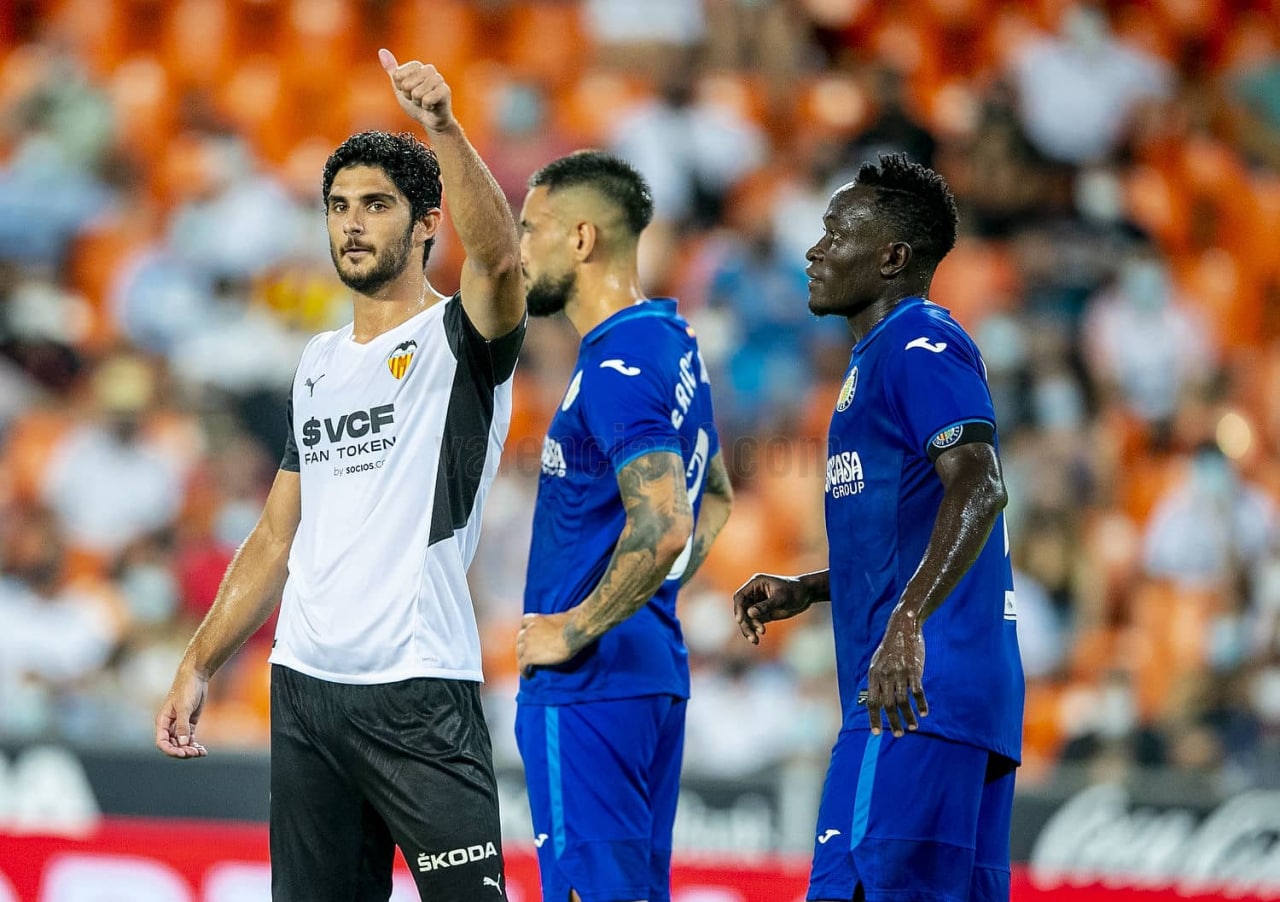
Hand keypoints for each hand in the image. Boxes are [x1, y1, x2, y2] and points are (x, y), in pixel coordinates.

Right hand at [155, 670, 209, 758]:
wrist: (196, 677)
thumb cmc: (186, 689)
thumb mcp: (184, 707)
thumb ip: (182, 726)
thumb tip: (183, 743)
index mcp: (162, 721)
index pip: (161, 742)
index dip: (170, 750)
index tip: (182, 754)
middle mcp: (169, 725)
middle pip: (172, 745)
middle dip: (182, 751)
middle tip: (194, 753)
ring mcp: (179, 725)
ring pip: (181, 743)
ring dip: (190, 750)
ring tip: (201, 753)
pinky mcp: (189, 723)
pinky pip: (190, 738)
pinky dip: (195, 745)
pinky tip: (203, 751)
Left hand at [379, 49, 454, 132]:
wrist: (430, 120)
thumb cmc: (416, 102)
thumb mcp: (400, 86)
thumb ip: (392, 70)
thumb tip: (382, 51)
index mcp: (417, 66)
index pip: (397, 75)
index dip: (400, 88)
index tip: (408, 92)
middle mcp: (429, 69)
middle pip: (406, 84)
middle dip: (409, 96)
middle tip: (417, 99)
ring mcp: (438, 79)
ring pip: (416, 93)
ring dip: (418, 102)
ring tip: (425, 103)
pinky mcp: (445, 91)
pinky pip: (427, 100)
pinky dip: (426, 107)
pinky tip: (432, 106)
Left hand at [516, 612, 576, 675]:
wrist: (572, 634)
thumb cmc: (573, 623)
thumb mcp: (567, 614)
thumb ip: (563, 615)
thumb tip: (573, 614)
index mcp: (536, 619)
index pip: (524, 623)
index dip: (525, 630)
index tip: (528, 635)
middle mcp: (528, 630)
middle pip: (520, 639)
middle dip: (523, 646)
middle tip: (528, 653)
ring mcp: (527, 643)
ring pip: (519, 653)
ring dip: (522, 659)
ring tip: (527, 667)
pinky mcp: (529, 657)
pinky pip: (522, 666)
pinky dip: (524, 671)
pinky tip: (528, 676)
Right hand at [732, 573, 812, 644]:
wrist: (806, 595)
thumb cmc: (795, 591)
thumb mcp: (781, 598)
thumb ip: (766, 605)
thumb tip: (750, 614)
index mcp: (756, 584)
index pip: (740, 596)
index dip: (738, 609)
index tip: (740, 620)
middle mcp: (754, 593)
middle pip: (741, 610)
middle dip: (745, 623)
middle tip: (752, 635)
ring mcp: (757, 604)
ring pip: (746, 618)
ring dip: (749, 629)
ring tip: (755, 640)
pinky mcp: (762, 613)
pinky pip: (753, 623)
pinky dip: (754, 631)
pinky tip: (757, 639)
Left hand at [866, 610, 927, 736]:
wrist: (902, 628)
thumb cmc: (890, 648)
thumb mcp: (877, 663)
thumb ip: (876, 680)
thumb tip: (875, 700)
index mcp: (874, 675)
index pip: (872, 702)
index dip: (874, 718)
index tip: (877, 733)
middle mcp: (885, 675)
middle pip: (887, 705)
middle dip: (893, 722)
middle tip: (898, 734)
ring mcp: (900, 673)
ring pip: (903, 701)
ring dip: (908, 717)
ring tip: (913, 727)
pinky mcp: (914, 670)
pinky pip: (917, 691)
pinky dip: (921, 704)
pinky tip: (924, 713)